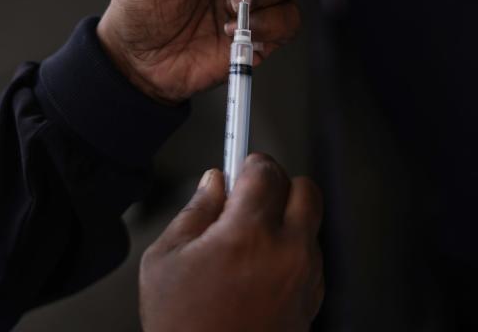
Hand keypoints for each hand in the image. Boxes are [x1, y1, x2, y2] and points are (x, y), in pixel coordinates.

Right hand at [139, 154, 323, 331]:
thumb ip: (194, 211)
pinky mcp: (312, 302)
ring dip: (286, 221)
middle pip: (304, 188)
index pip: (265, 170)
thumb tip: (213, 184)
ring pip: (310, 224)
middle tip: (250, 198)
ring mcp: (305, 279)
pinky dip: (292, 252)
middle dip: (278, 186)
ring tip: (248, 244)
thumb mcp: (165, 260)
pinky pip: (311, 258)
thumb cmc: (182, 327)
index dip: (249, 162)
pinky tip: (259, 270)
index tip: (240, 164)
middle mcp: (287, 252)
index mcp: (248, 234)